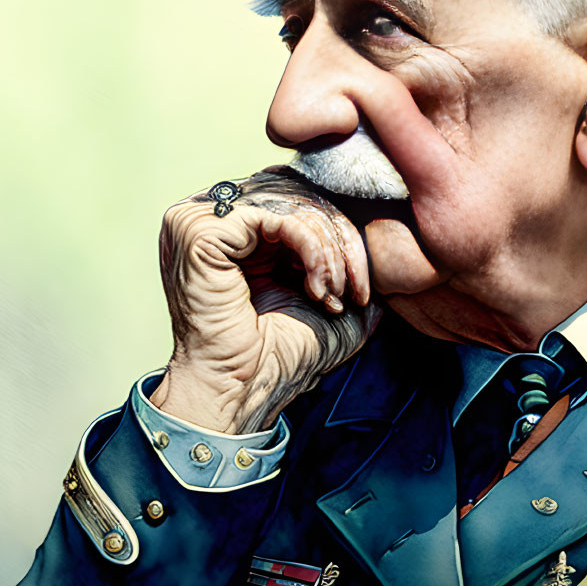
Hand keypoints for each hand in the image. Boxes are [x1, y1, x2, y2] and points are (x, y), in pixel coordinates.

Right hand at [150, 168, 379, 433]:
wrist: (244, 392)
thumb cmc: (280, 356)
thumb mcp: (331, 299)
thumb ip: (350, 260)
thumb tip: (385, 233)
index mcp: (235, 225)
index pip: (300, 196)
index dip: (341, 233)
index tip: (362, 289)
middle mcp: (214, 214)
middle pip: (299, 192)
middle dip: (341, 241)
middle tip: (356, 291)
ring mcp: (201, 217)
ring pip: (293, 201)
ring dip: (331, 250)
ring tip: (336, 295)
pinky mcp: (200, 229)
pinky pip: (279, 215)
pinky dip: (313, 250)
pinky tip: (319, 289)